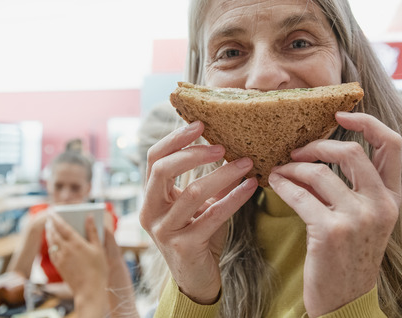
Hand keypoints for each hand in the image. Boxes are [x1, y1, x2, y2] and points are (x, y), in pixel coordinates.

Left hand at [46, 212, 108, 316]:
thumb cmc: (98, 269)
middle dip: (50, 225)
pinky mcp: (59, 266)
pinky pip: (51, 253)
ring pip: (51, 243)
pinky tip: (53, 245)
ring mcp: (60, 258)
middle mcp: (65, 249)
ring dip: (49, 234)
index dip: (56, 218)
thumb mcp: (98, 248)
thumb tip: (89, 216)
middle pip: (54, 233)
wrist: (89, 290)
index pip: (62, 226)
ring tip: (49, 229)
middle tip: (49, 218)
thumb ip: (93, 231)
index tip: (52, 212)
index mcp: (76, 242)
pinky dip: (51, 245)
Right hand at [139, 121, 257, 303]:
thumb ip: (209, 179)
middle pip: (162, 170)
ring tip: (246, 163)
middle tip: (222, 144)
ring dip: (222, 174)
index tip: (200, 123)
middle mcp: (151, 212)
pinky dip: (234, 198)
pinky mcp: (184, 246)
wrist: (197, 279)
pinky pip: (212, 215)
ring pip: (192, 193)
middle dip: (193, 153)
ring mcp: (164, 230)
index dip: (175, 138)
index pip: (154, 158)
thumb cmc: (199, 236)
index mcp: (151, 197)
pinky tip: (251, 187)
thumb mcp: (201, 204)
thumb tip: (232, 146)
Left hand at [268, 112, 401, 316]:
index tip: (339, 114)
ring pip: (319, 172)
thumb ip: (358, 187)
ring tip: (280, 170)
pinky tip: (274, 183)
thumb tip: (327, 148)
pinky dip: (282, 185)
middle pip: (350, 151)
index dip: (366, 122)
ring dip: (292, 167)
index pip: (391, 144)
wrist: (345, 302)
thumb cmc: (349, 257)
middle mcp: (380, 206)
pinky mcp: (330, 232)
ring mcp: (357, 219)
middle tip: (297, 150)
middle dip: (317, 144)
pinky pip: (299, 195)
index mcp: (392, 199)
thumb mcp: (367, 220)